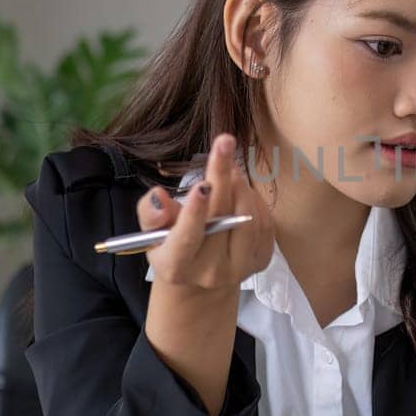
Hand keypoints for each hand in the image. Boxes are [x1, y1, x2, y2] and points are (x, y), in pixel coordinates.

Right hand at [136, 132, 273, 301]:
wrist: (200, 273)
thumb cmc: (171, 243)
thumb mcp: (152, 229)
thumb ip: (150, 213)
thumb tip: (159, 196)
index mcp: (177, 266)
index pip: (187, 238)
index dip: (195, 211)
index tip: (203, 184)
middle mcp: (210, 273)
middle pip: (223, 220)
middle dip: (223, 178)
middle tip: (224, 143)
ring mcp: (240, 269)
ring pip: (248, 218)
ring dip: (241, 186)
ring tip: (230, 171)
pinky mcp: (261, 261)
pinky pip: (265, 223)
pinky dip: (254, 200)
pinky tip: (241, 191)